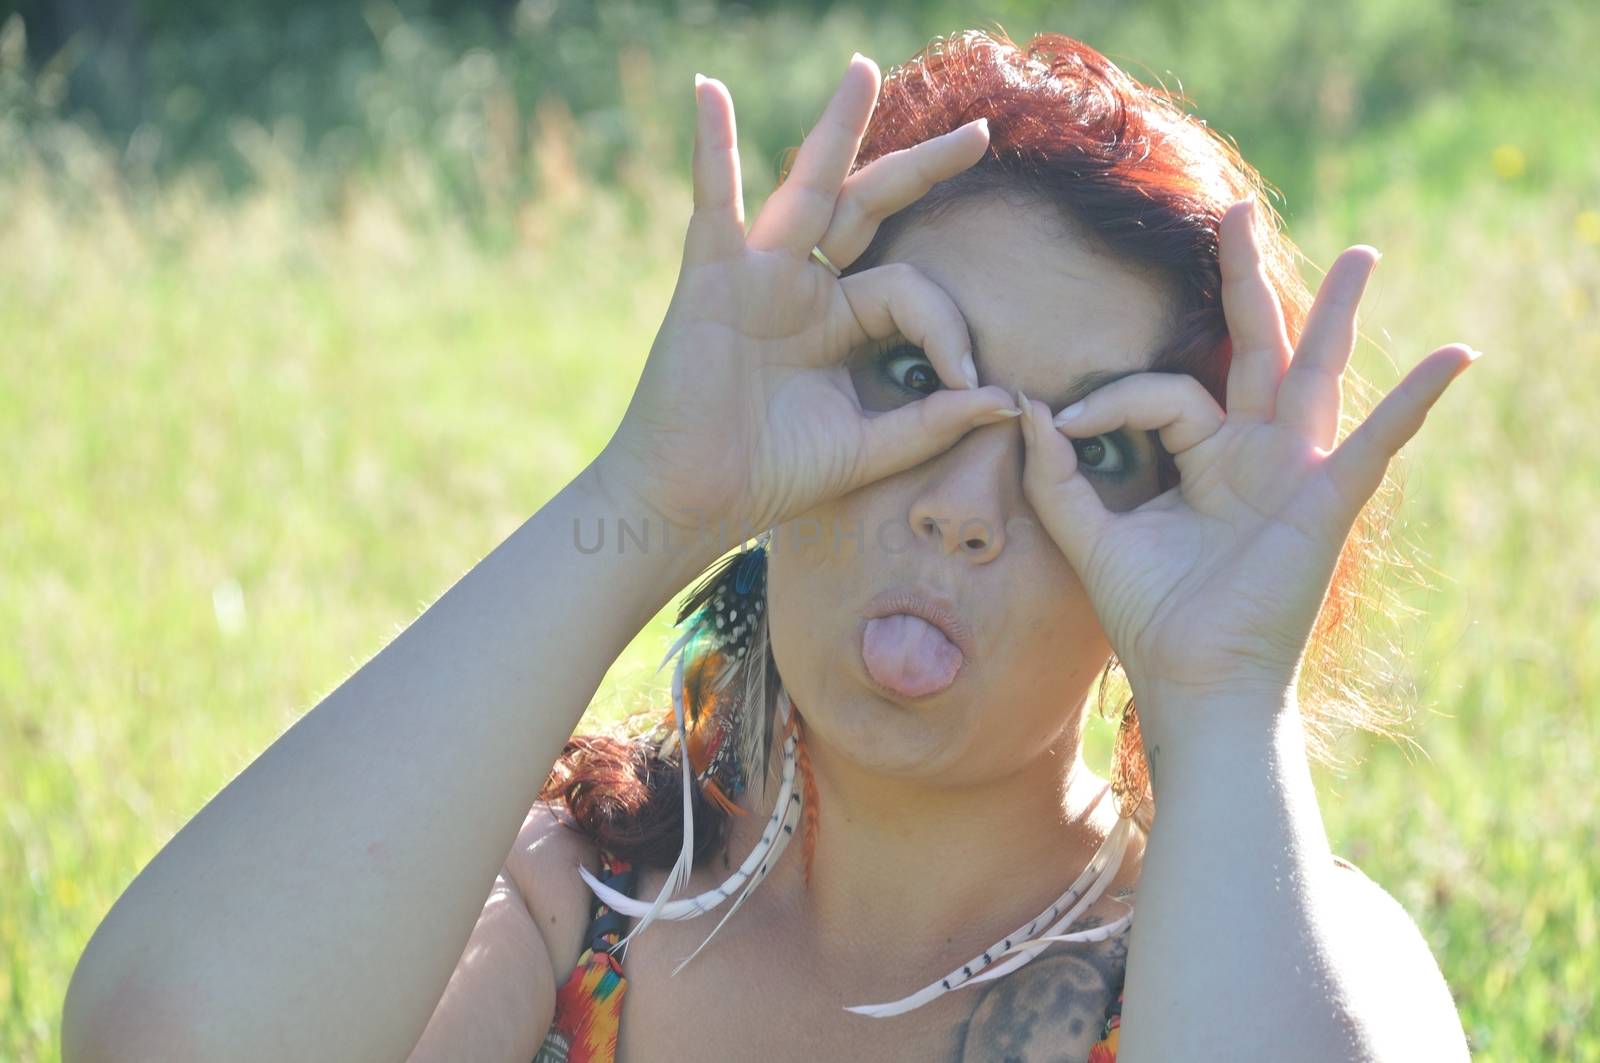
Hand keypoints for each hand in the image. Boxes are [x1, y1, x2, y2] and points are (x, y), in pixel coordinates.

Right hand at [598, 54, 1016, 550]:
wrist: (693, 501)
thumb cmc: (772, 476)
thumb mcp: (869, 447)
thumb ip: (934, 422)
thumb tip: (1010, 399)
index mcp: (840, 322)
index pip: (911, 290)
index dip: (949, 326)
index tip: (968, 380)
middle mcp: (804, 287)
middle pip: (871, 208)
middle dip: (924, 169)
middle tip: (982, 133)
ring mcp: (758, 276)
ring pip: (808, 189)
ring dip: (836, 128)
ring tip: (861, 71)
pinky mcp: (711, 278)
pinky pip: (714, 202)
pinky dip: (711, 148)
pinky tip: (709, 94)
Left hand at [1015, 197, 1477, 724]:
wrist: (1190, 683)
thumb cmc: (1149, 617)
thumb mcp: (1090, 537)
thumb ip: (1056, 476)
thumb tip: (1025, 411)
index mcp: (1202, 458)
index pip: (1162, 391)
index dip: (1111, 400)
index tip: (1063, 428)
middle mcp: (1251, 455)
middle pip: (1250, 350)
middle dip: (1242, 281)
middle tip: (1235, 211)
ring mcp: (1292, 473)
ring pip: (1313, 374)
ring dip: (1333, 313)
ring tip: (1360, 255)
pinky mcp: (1322, 502)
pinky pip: (1374, 442)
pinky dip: (1412, 400)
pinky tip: (1454, 355)